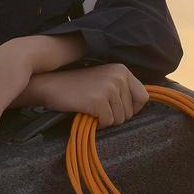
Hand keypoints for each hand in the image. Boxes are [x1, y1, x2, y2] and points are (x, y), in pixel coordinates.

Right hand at [29, 63, 149, 128]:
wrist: (51, 85)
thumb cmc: (78, 87)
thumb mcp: (104, 80)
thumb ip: (122, 89)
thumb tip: (139, 108)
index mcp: (122, 70)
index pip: (143, 97)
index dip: (133, 108)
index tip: (118, 110)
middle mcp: (119, 76)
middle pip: (130, 112)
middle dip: (115, 116)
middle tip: (98, 108)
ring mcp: (109, 88)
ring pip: (119, 119)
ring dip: (105, 120)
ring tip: (91, 109)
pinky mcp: (98, 100)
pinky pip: (107, 122)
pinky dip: (97, 123)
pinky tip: (87, 113)